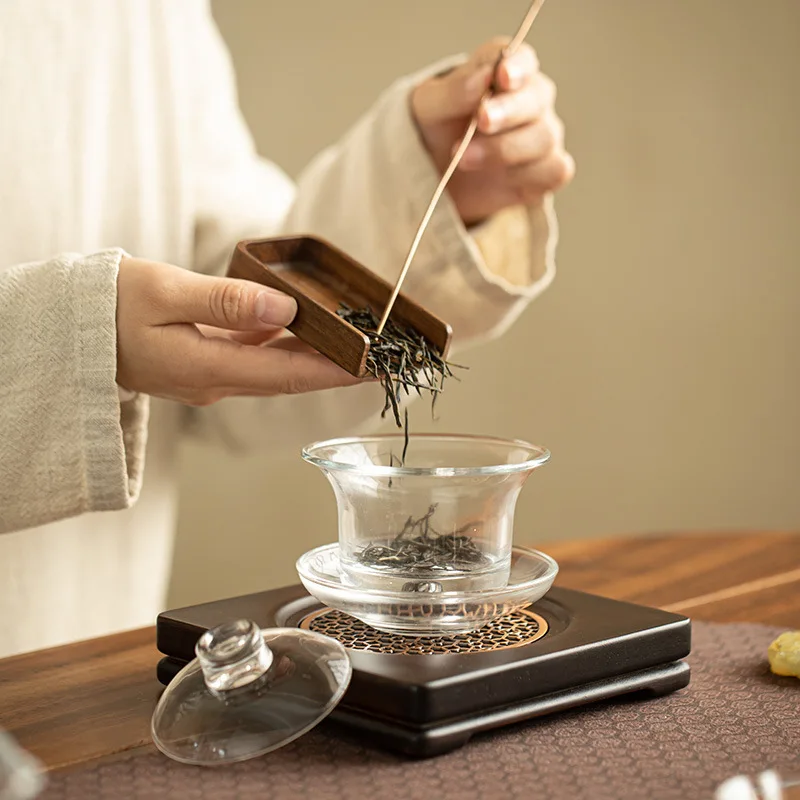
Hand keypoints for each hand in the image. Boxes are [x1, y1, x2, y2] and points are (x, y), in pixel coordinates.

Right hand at [115, 257, 362, 405]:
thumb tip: (286, 310)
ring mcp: (213, 377)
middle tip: (384, 358)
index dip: (338, 371)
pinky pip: (257, 358)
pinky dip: (287, 346)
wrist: (71, 328)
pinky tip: (306, 327)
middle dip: (340, 368)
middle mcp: (218, 382)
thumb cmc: (110, 306)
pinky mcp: (208, 364)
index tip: (378, 366)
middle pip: (291, 376)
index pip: (290, 375)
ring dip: (318, 357)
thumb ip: (226, 303)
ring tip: (358, 341)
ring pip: (277, 368)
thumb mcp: (165, 292)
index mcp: (209, 370)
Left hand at [412, 38, 574, 225]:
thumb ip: (453, 91)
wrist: (439, 177)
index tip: (502, 76)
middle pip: (537, 98)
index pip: (522, 59)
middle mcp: (531, 100)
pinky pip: (555, 170)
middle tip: (481, 121)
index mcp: (504, 71)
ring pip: (544, 138)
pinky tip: (499, 180)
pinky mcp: (547, 172)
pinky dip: (526, 176)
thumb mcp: (428, 107)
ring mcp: (542, 136)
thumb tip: (482, 78)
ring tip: (465, 159)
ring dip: (504, 150)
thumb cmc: (437, 131)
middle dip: (508, 111)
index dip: (517, 67)